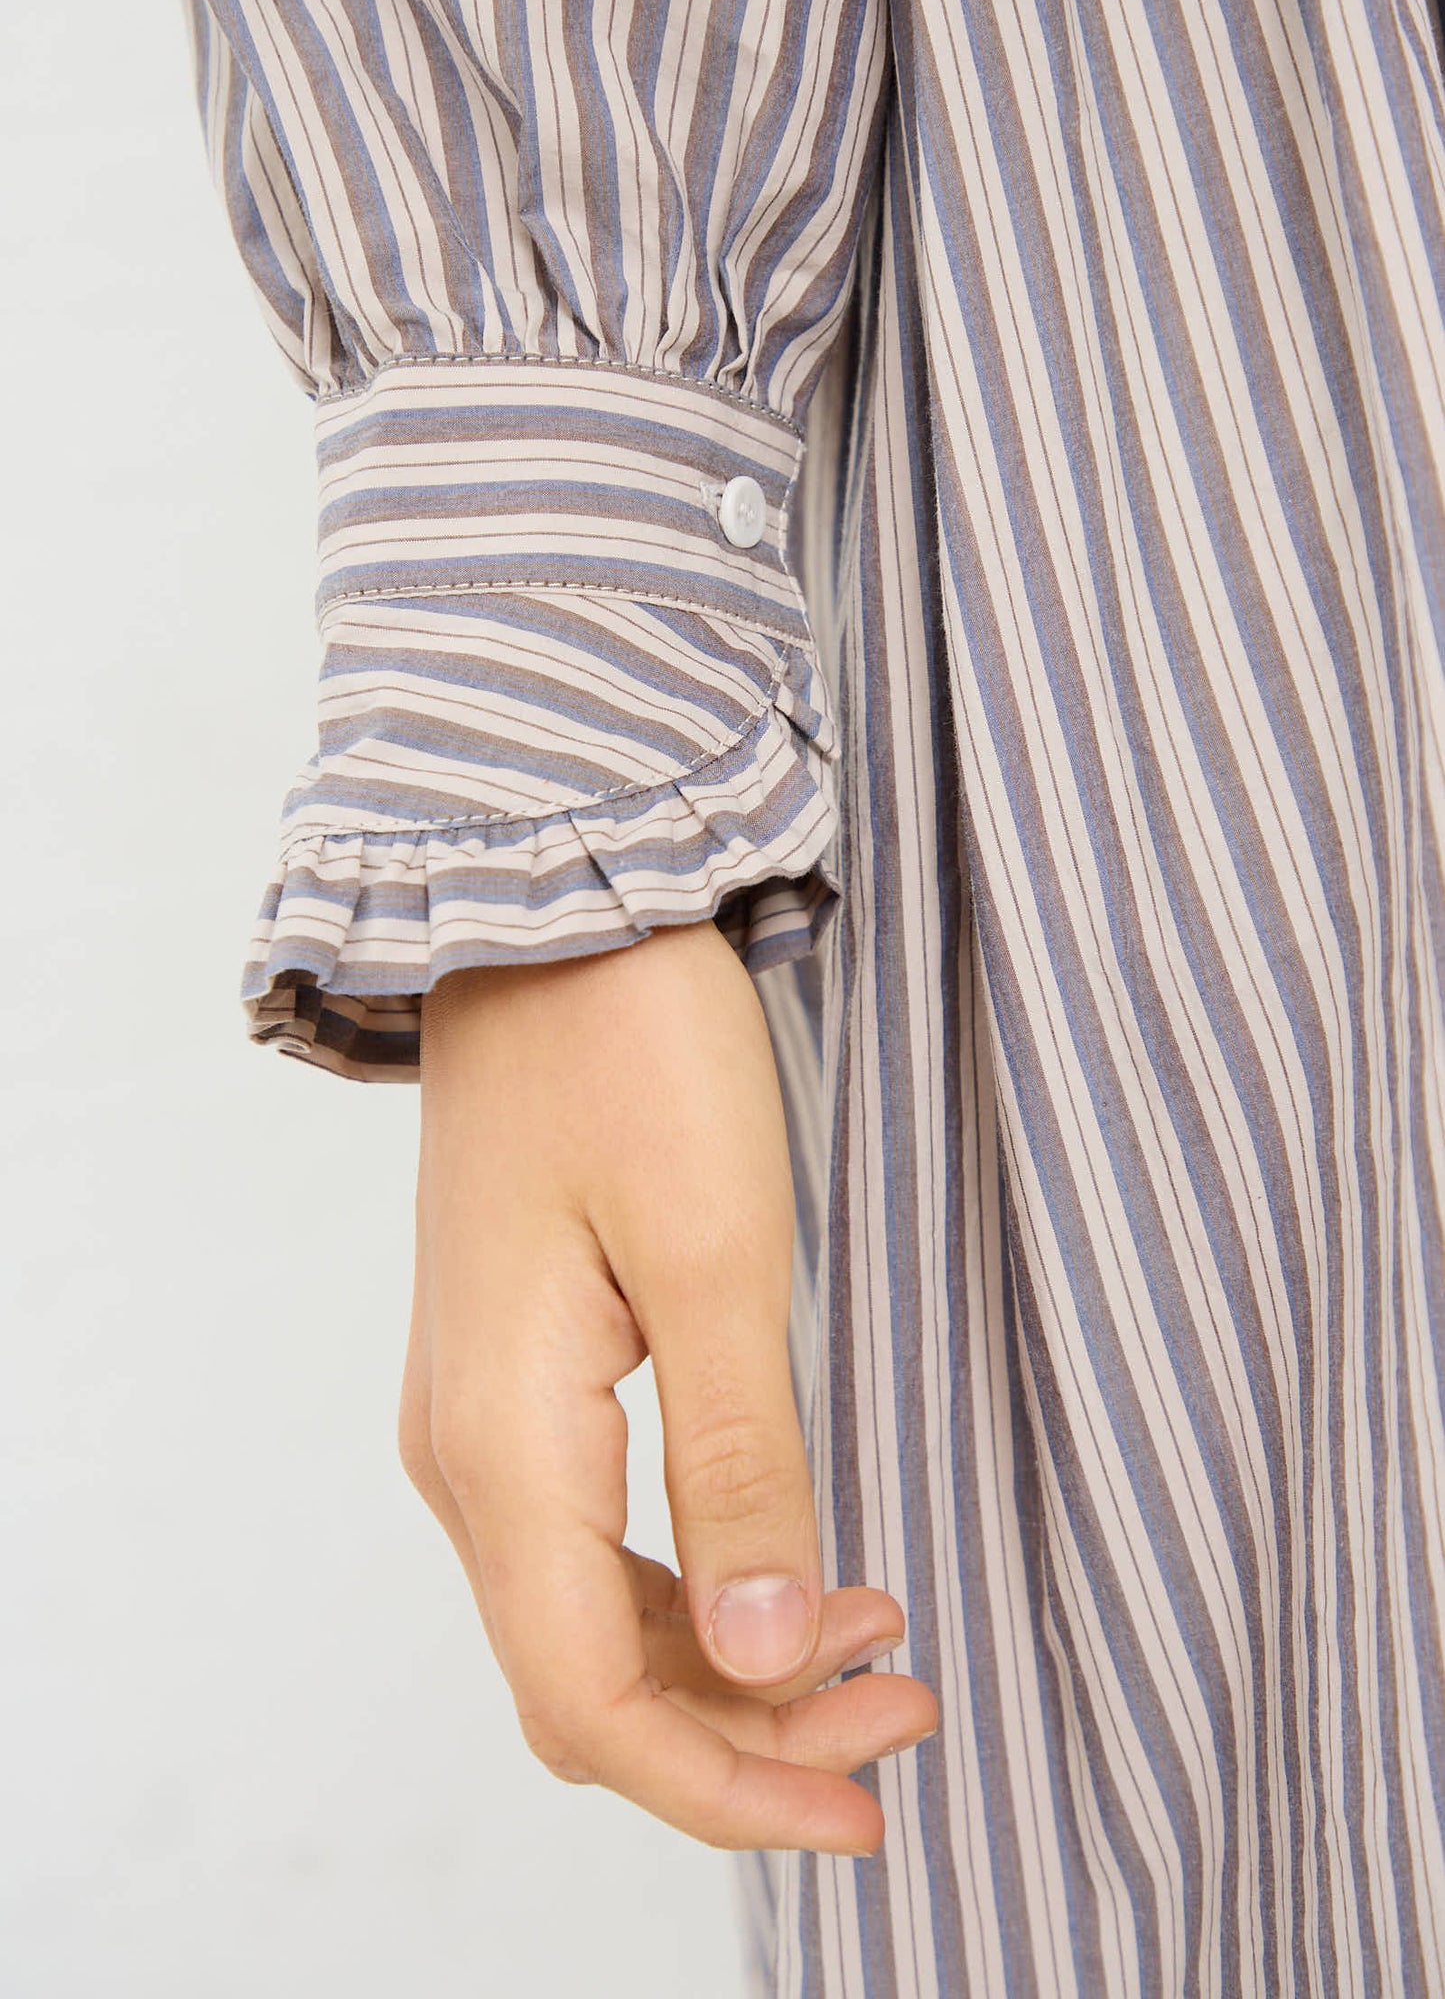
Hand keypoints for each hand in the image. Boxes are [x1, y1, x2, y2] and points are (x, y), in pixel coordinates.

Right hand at [399, 916, 937, 1854]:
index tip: (876, 1802)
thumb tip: (758, 1651)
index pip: (592, 1699)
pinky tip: (789, 1569)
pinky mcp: (515, 1380)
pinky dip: (691, 1593)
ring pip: (588, 1623)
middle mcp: (465, 1458)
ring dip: (724, 1668)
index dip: (731, 1784)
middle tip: (907, 1715)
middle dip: (744, 1736)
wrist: (554, 923)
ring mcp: (479, 1419)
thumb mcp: (718, 1256)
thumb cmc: (634, 1056)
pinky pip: (588, 1546)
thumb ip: (736, 1462)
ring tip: (877, 1648)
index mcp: (501, 1444)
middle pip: (586, 1682)